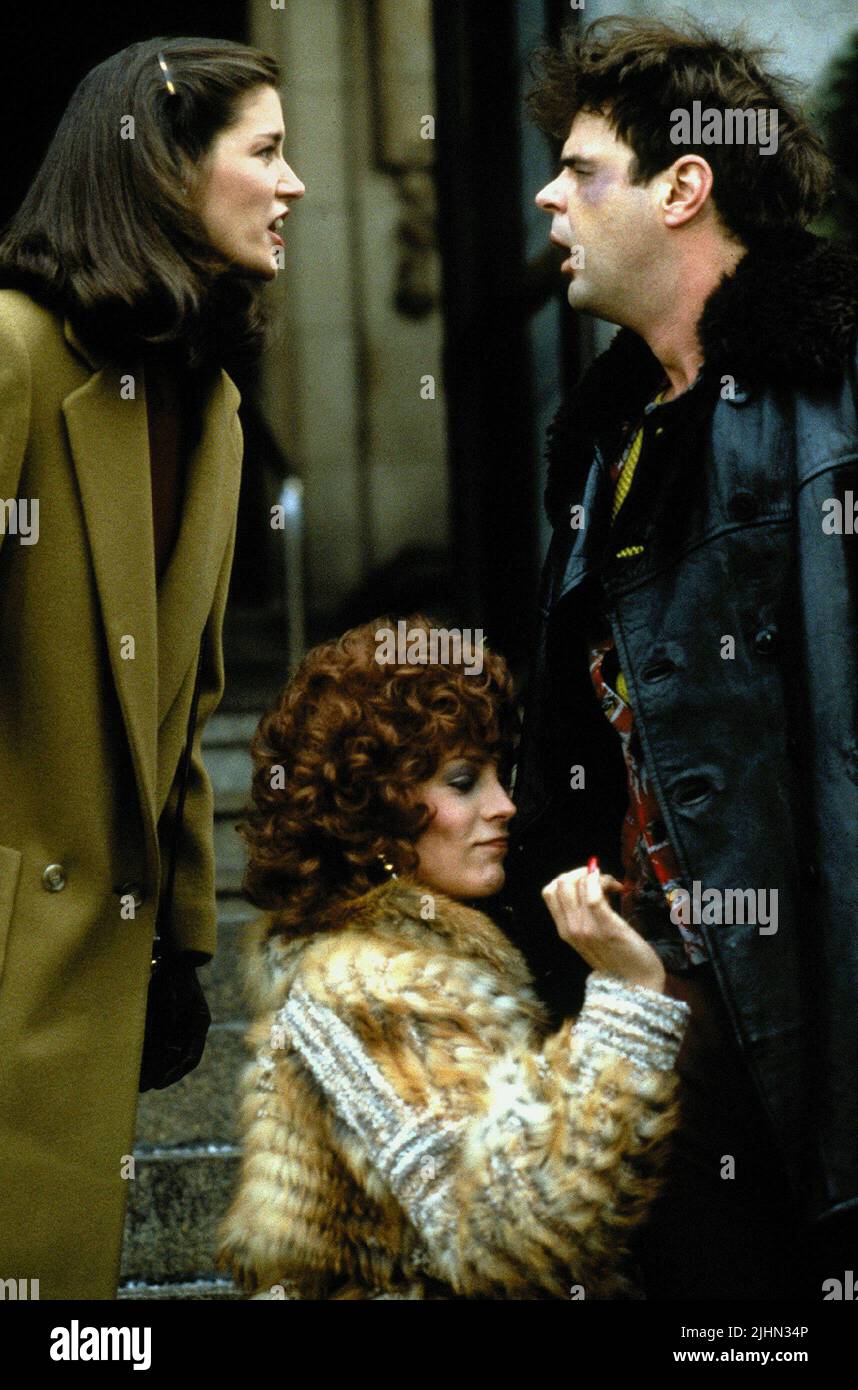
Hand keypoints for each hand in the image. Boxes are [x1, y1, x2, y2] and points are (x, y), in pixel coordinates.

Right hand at [541, 866, 666, 992]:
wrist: (636, 985)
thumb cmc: (618, 958)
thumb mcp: (592, 937)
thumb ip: (585, 915)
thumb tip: (589, 883)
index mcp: (564, 931)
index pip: (550, 891)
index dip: (568, 878)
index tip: (588, 882)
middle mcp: (570, 929)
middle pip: (561, 883)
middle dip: (581, 872)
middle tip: (602, 880)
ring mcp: (586, 929)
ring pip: (575, 885)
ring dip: (597, 876)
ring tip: (613, 886)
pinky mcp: (607, 928)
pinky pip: (593, 896)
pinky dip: (601, 882)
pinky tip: (616, 885)